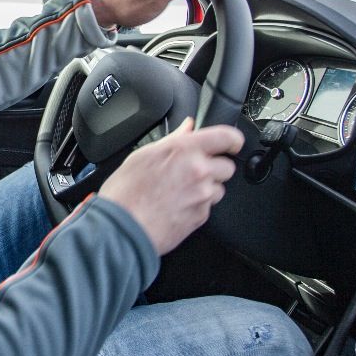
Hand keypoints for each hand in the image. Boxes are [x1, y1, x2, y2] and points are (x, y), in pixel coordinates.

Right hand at [98, 118, 242, 255]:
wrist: (122, 228)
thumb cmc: (126, 192)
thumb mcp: (144, 155)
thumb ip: (173, 139)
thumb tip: (188, 128)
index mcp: (185, 150)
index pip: (226, 137)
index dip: (233, 139)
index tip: (231, 143)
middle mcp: (199, 171)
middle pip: (227, 166)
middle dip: (215, 167)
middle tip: (194, 171)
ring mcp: (202, 196)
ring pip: (219, 188)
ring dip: (207, 188)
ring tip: (182, 191)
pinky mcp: (201, 217)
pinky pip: (208, 207)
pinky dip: (198, 206)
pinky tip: (177, 205)